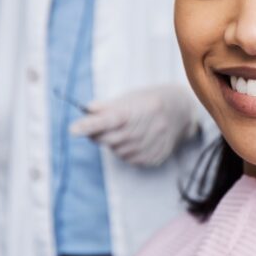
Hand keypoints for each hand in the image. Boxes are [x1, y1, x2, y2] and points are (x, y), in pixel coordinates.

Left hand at [70, 85, 198, 166]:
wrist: (182, 112)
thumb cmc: (150, 101)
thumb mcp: (130, 97)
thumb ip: (107, 106)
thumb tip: (86, 110)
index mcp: (140, 110)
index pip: (110, 119)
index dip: (91, 125)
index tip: (73, 129)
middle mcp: (147, 129)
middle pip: (109, 139)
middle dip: (99, 134)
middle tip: (100, 125)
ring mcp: (152, 146)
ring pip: (117, 151)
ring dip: (114, 142)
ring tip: (127, 129)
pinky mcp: (154, 158)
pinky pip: (128, 159)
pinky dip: (125, 150)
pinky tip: (136, 139)